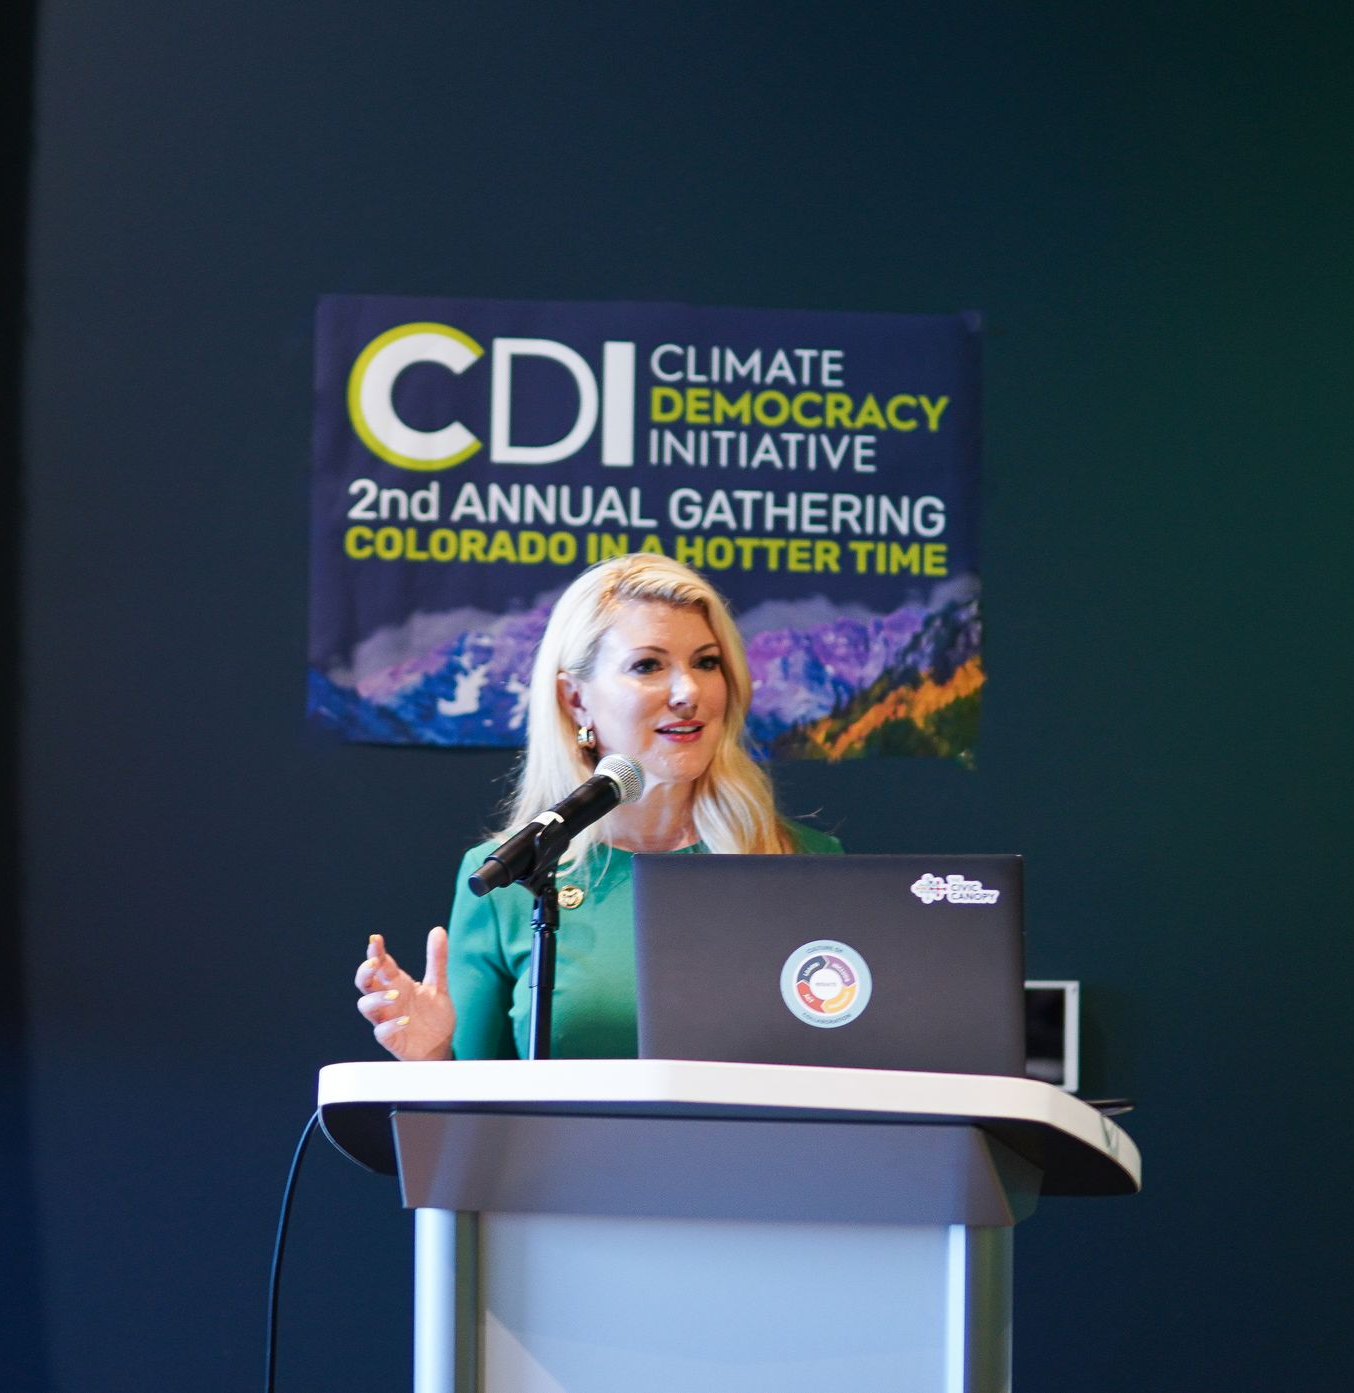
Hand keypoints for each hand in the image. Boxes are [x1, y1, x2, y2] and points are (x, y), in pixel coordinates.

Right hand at [354, 928, 455, 1060]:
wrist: (440, 1046)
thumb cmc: (433, 1015)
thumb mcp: (438, 984)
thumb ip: (437, 959)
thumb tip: (438, 929)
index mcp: (397, 984)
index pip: (381, 965)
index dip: (376, 952)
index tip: (375, 939)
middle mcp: (389, 1000)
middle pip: (365, 984)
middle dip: (365, 972)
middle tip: (374, 963)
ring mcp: (387, 1019)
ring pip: (367, 1007)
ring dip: (377, 999)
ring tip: (395, 994)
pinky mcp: (392, 1039)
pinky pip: (382, 1032)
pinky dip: (390, 1025)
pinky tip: (404, 1020)